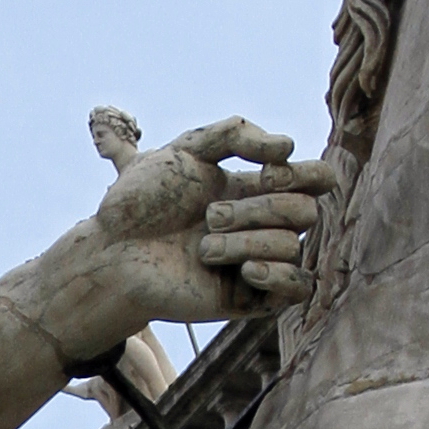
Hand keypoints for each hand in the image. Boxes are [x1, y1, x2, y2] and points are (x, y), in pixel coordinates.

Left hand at [42, 116, 333, 351]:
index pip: (315, 178)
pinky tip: (247, 270)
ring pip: (292, 246)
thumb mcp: (185, 149)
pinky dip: (279, 275)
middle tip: (208, 216)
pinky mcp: (252, 297)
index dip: (306, 174)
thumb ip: (235, 132)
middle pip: (304, 211)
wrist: (113, 251)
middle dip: (259, 209)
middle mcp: (261, 223)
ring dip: (247, 242)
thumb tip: (289, 148)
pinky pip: (298, 288)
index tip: (267, 173)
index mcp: (254, 187)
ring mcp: (259, 259)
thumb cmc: (141, 200)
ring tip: (202, 248)